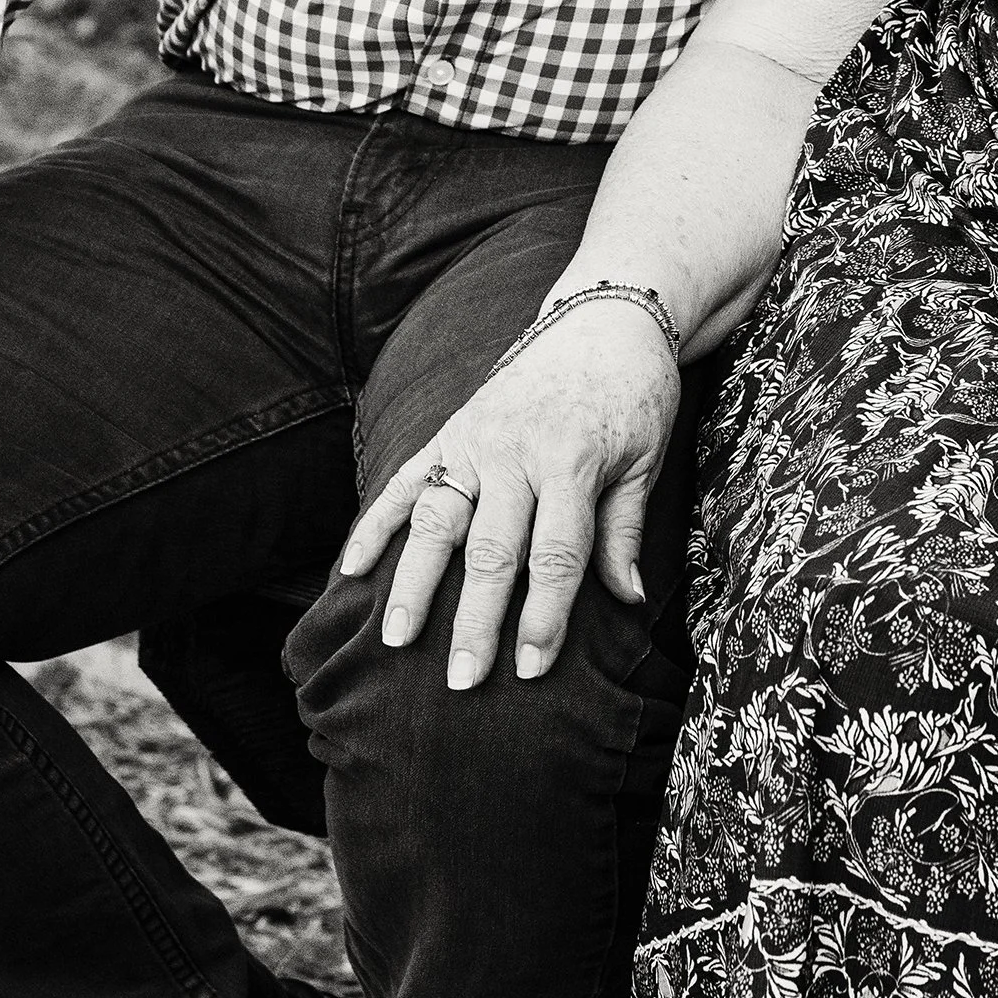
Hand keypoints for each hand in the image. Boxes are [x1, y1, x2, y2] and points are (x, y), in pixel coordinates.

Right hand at [335, 304, 679, 687]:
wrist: (605, 316)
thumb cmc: (633, 395)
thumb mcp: (645, 458)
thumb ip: (624, 529)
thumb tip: (625, 600)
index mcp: (571, 459)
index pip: (555, 551)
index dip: (544, 614)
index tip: (532, 671)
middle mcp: (514, 449)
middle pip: (490, 547)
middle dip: (474, 619)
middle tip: (461, 681)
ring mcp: (474, 438)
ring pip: (435, 518)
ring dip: (414, 583)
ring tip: (395, 639)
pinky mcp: (449, 429)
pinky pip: (405, 480)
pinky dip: (374, 523)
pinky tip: (351, 569)